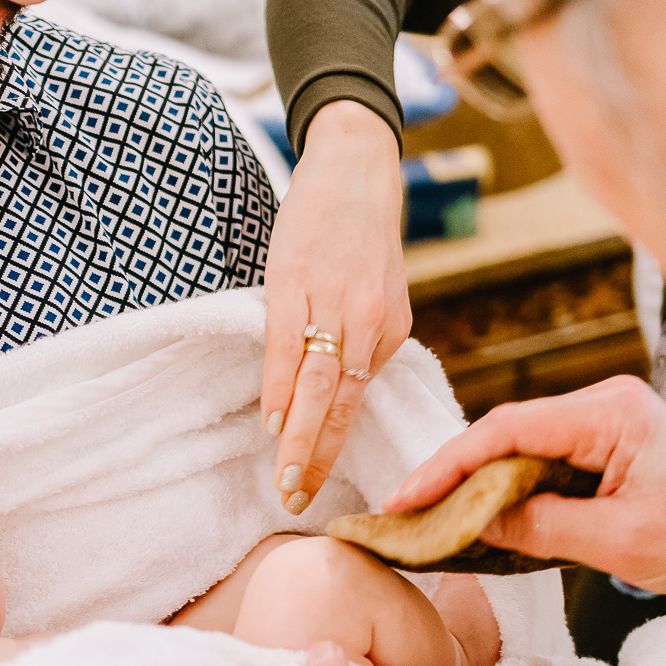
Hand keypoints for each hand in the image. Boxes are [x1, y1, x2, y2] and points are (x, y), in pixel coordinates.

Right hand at [262, 102, 410, 514]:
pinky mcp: (297, 282)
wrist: (354, 165)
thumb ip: (367, 339)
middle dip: (318, 459)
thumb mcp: (382, 290)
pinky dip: (281, 388)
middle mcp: (372, 322)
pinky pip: (287, 347)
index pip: (362, 403)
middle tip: (297, 501)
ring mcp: (335, 302)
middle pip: (341, 406)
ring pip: (319, 386)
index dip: (338, 449)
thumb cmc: (361, 234)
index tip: (319, 489)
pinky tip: (271, 422)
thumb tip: (338, 388)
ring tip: (284, 478)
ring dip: (299, 439)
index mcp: (394, 329)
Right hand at [386, 375, 665, 608]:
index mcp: (613, 414)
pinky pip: (548, 459)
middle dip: (454, 472)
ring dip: (481, 482)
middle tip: (406, 512)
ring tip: (432, 516)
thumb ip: (537, 527)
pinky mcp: (615, 444)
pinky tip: (483, 513)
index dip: (447, 464)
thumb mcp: (617, 543)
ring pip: (524, 447)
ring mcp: (612, 421)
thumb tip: (470, 521)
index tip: (406, 498)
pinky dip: (512, 486)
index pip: (506, 429)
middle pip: (508, 432)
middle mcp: (609, 403)